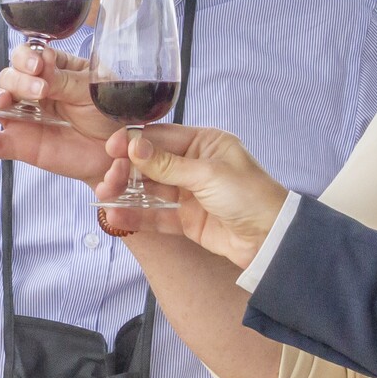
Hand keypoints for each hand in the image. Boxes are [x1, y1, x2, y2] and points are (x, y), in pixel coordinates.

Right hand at [0, 45, 119, 182]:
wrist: (118, 153)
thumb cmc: (108, 113)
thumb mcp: (92, 90)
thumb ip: (64, 80)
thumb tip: (41, 63)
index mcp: (51, 69)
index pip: (26, 55)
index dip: (26, 57)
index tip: (39, 65)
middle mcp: (31, 89)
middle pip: (7, 76)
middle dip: (18, 80)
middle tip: (41, 90)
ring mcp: (23, 117)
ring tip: (5, 101)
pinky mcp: (19, 145)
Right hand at [93, 124, 287, 267]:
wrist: (271, 240)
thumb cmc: (250, 196)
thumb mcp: (208, 174)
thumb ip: (168, 164)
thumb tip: (134, 146)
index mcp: (205, 144)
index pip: (162, 137)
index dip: (135, 142)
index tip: (111, 148)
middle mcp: (195, 165)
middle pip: (151, 163)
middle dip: (126, 170)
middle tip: (109, 179)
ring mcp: (190, 193)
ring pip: (150, 189)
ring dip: (126, 192)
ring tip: (104, 196)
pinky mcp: (187, 220)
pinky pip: (156, 215)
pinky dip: (136, 215)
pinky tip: (116, 214)